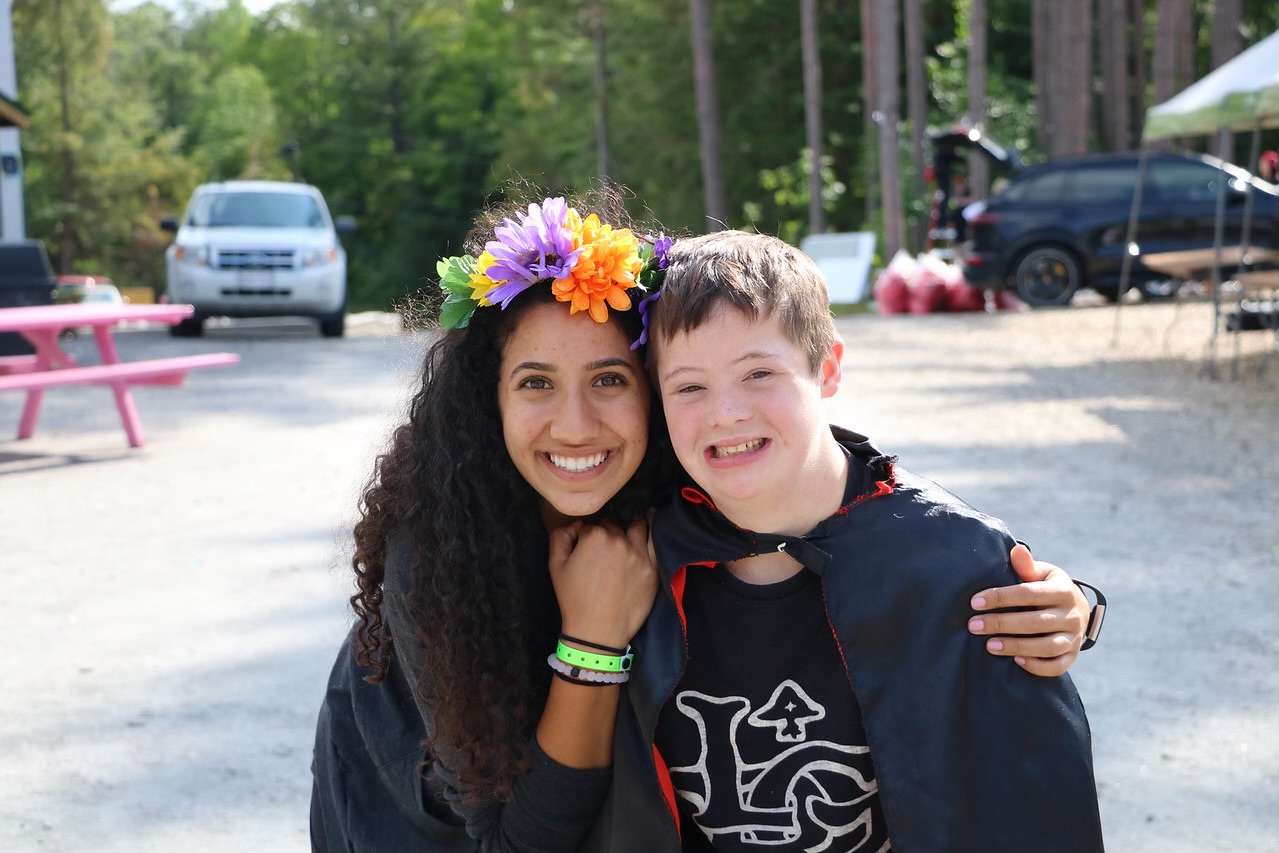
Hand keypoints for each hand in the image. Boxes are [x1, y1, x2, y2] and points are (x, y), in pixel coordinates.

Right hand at [547, 517, 658, 649]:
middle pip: (614, 525)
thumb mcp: (555, 565)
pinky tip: (650, 520)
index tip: (586, 549)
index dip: (588, 535)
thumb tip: (578, 525)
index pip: (593, 524)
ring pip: (637, 526)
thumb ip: (562, 536)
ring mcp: (639, 554)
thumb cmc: (574, 599)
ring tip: (627, 532)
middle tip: (604, 551)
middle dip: (608, 532)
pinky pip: (656, 540)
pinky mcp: (653, 568)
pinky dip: (652, 528)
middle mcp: (619, 540)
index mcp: (594, 536)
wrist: (597, 631)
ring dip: (630, 526)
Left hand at [967, 543, 1087, 675]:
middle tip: (973, 626)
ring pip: (1047, 646)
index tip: (974, 602)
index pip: (1028, 593)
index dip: (1000, 597)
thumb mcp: (1042, 574)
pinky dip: (1038, 666)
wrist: (1076, 609)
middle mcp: (1072, 615)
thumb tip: (1016, 550)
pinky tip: (1016, 661)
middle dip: (1001, 623)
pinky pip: (1058, 666)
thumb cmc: (1048, 588)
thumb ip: (1027, 566)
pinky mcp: (1072, 656)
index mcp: (1062, 590)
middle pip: (1035, 622)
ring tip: (989, 645)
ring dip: (1016, 646)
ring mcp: (1074, 637)